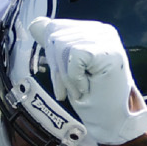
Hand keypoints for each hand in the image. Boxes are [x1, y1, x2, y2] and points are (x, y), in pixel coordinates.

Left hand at [28, 17, 146, 145]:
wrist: (111, 121)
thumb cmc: (91, 97)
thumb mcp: (66, 66)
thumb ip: (55, 44)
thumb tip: (35, 24)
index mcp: (92, 31)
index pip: (55, 29)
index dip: (53, 56)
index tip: (64, 79)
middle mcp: (101, 30)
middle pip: (55, 37)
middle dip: (58, 67)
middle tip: (74, 87)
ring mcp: (107, 38)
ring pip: (62, 46)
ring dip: (67, 76)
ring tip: (82, 87)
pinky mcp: (107, 49)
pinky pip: (72, 57)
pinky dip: (74, 78)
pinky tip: (87, 87)